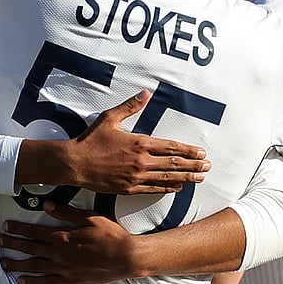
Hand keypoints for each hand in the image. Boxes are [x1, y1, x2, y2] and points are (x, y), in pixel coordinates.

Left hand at [0, 201, 142, 283]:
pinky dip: (33, 282)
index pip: (34, 231)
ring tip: (4, 262)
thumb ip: (66, 212)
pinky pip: (47, 282)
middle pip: (30, 248)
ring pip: (34, 266)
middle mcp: (59, 254)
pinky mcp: (70, 280)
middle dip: (12, 244)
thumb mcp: (90, 217)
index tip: (6, 226)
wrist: (126, 258)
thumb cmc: (111, 236)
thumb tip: (46, 204)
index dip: (18, 228)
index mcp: (62, 236)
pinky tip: (22, 281)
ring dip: (17, 263)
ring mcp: (64, 269)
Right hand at [25, 89, 209, 194]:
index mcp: (139, 142)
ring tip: (200, 178)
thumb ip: (130, 106)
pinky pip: (153, 189)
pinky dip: (167, 188)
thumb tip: (145, 94)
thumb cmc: (90, 140)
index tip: (200, 152)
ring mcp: (136, 176)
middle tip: (207, 167)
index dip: (188, 151)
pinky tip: (178, 187)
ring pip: (167, 178)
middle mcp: (141, 161)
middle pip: (174, 164)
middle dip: (193, 165)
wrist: (74, 163)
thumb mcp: (109, 118)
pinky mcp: (128, 188)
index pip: (170, 147)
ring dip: (186, 178)